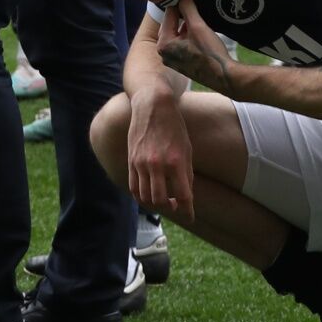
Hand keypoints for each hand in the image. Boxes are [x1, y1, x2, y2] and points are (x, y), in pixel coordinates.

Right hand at [127, 93, 196, 216]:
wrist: (153, 106)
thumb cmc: (174, 127)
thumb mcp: (187, 149)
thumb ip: (186, 173)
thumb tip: (184, 195)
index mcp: (176, 162)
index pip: (183, 196)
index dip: (187, 210)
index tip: (190, 216)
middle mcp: (157, 165)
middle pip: (160, 201)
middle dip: (170, 208)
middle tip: (175, 206)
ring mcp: (141, 163)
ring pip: (145, 197)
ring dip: (155, 204)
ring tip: (162, 201)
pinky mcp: (131, 161)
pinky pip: (133, 187)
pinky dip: (141, 196)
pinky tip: (149, 194)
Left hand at [155, 1, 235, 91]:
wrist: (224, 77)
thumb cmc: (210, 53)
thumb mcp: (198, 26)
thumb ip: (187, 8)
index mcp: (164, 44)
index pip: (168, 16)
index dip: (178, 4)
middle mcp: (164, 53)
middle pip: (170, 25)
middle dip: (181, 15)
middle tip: (192, 4)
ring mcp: (172, 60)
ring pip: (176, 35)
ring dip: (185, 26)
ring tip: (197, 17)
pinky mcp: (182, 64)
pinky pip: (181, 44)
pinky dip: (187, 36)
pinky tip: (198, 31)